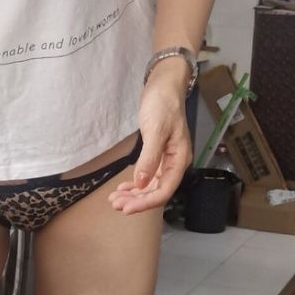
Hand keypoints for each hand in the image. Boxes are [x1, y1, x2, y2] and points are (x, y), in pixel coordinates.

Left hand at [108, 71, 192, 215]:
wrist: (164, 86)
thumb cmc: (163, 105)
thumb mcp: (155, 130)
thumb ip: (149, 158)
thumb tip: (141, 184)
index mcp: (179, 160)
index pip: (165, 190)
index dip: (146, 202)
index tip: (126, 208)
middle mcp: (175, 163)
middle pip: (157, 191)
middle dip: (136, 201)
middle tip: (115, 205)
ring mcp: (166, 160)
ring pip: (151, 186)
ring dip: (134, 195)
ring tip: (115, 200)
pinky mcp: (157, 155)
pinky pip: (148, 176)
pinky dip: (135, 184)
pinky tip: (123, 188)